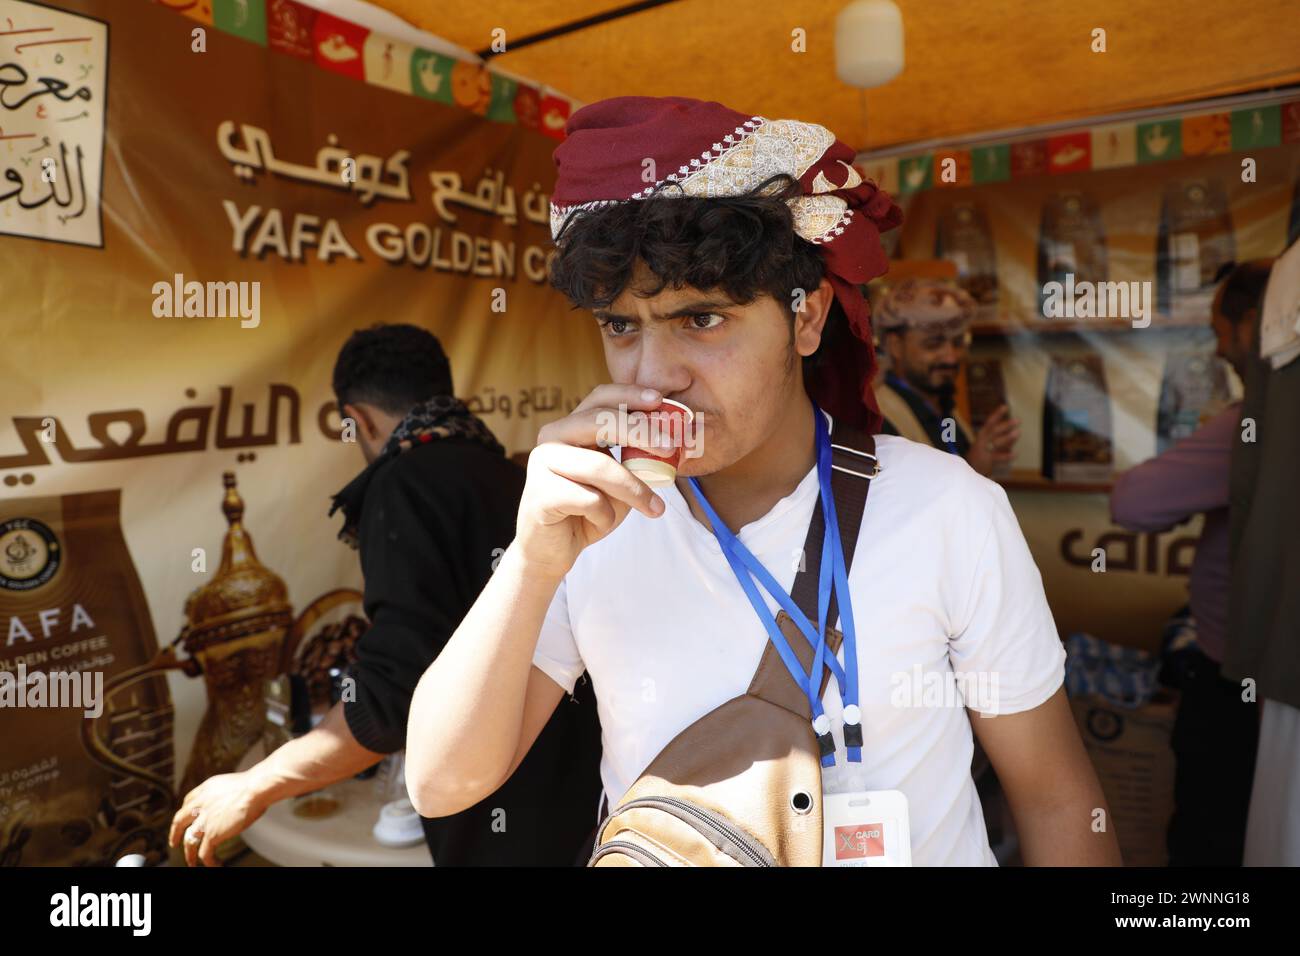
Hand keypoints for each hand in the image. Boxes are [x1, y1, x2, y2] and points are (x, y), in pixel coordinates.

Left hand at [167, 771, 270, 866]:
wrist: (255, 788)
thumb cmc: (252, 785)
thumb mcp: (230, 784)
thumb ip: (223, 794)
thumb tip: (230, 800)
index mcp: (205, 791)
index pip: (188, 802)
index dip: (185, 813)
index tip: (186, 819)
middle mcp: (201, 805)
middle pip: (179, 821)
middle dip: (175, 833)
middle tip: (174, 842)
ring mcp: (204, 820)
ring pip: (189, 841)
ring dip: (189, 854)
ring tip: (191, 862)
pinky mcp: (212, 834)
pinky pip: (205, 853)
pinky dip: (209, 862)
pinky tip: (215, 864)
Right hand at [516, 384, 670, 578]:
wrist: (552, 551)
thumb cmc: (587, 511)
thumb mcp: (618, 480)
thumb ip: (635, 458)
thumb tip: (674, 443)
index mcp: (570, 428)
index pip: (599, 398)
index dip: (629, 395)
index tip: (660, 400)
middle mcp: (552, 438)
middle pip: (599, 421)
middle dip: (640, 431)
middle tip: (670, 448)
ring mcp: (542, 464)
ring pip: (600, 466)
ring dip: (635, 490)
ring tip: (655, 508)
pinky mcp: (540, 494)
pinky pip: (590, 500)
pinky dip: (606, 515)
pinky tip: (600, 522)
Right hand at [967, 405, 1019, 475]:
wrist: (968, 471)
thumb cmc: (981, 458)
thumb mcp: (991, 446)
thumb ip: (1003, 441)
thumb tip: (1016, 435)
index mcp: (981, 436)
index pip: (989, 423)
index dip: (997, 414)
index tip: (1005, 407)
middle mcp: (981, 442)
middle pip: (994, 431)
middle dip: (1006, 425)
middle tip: (1018, 420)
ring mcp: (983, 451)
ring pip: (996, 442)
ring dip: (1007, 437)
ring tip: (1018, 432)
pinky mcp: (986, 461)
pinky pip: (997, 457)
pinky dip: (1007, 456)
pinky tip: (1015, 454)